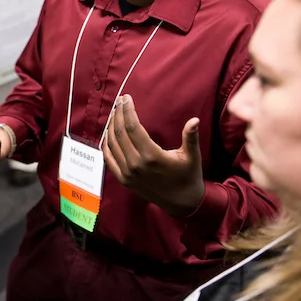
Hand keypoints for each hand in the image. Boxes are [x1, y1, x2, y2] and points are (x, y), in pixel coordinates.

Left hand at [102, 95, 204, 214]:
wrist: (182, 203)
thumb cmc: (188, 176)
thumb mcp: (192, 156)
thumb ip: (190, 137)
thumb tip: (194, 120)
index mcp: (152, 156)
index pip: (133, 127)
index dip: (127, 110)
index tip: (126, 98)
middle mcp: (136, 165)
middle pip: (120, 133)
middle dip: (118, 114)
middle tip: (119, 101)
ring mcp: (127, 173)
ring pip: (112, 144)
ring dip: (111, 127)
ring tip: (115, 114)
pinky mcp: (123, 180)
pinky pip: (109, 159)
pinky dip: (106, 145)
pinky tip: (108, 134)